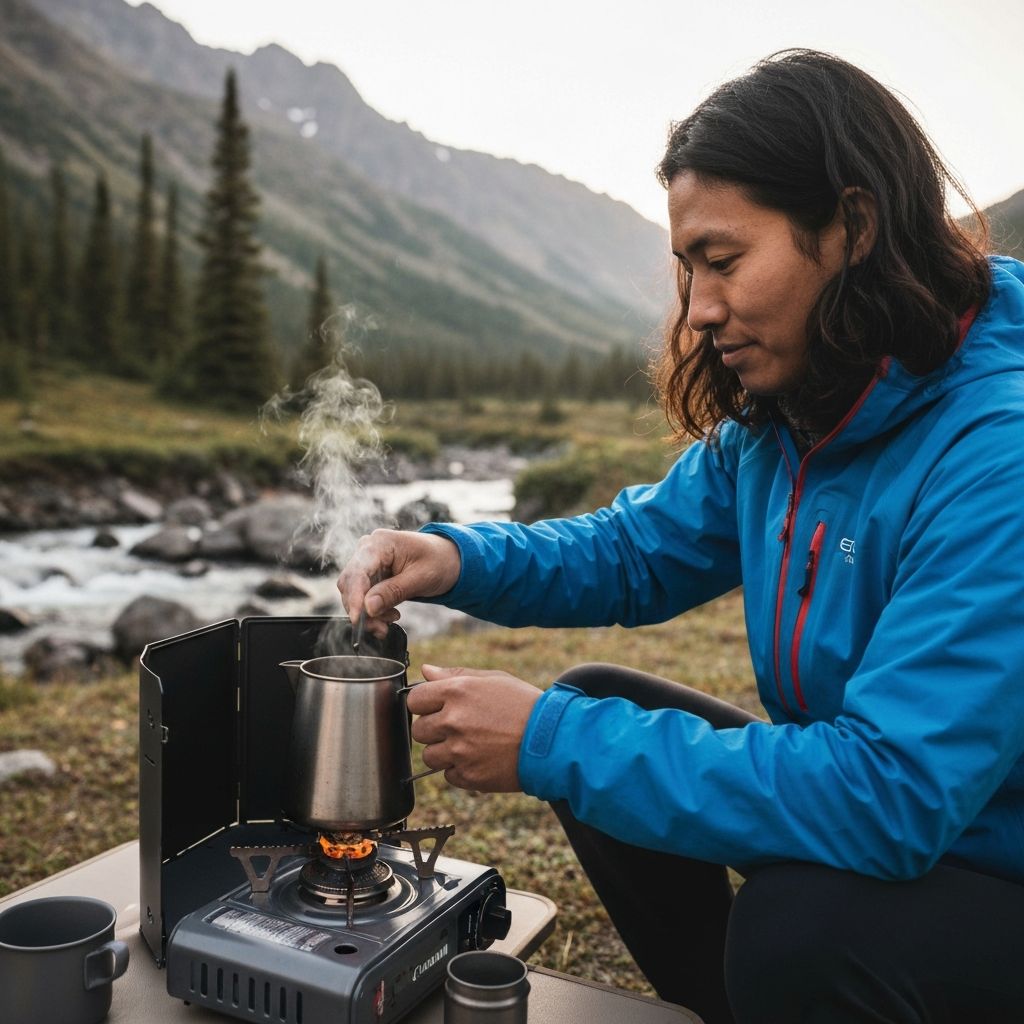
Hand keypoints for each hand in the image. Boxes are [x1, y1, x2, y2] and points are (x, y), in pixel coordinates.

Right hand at [336, 529, 461, 637]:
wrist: (447, 559)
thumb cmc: (438, 562)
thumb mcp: (421, 578)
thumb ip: (393, 591)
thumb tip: (368, 607)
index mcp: (380, 543)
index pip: (358, 571)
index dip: (355, 597)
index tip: (357, 620)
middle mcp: (367, 550)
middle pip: (350, 584)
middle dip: (362, 610)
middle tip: (381, 629)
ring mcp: (367, 562)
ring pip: (353, 593)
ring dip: (367, 613)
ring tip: (390, 621)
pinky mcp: (370, 575)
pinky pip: (362, 596)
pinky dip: (372, 611)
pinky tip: (389, 616)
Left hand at [407, 665, 542, 791]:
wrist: (553, 740)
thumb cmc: (524, 705)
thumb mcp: (493, 679)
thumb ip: (455, 675)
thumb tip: (427, 671)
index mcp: (457, 692)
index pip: (414, 700)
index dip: (425, 704)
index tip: (437, 707)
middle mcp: (453, 721)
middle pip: (419, 730)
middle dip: (434, 729)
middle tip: (459, 727)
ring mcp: (459, 751)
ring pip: (429, 756)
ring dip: (444, 752)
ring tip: (471, 744)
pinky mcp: (468, 776)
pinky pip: (448, 775)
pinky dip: (460, 769)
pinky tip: (481, 758)